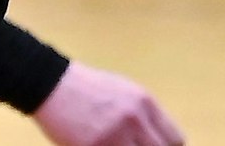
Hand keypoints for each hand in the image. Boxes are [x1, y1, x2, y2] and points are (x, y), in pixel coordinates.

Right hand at [32, 63, 183, 145]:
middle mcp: (134, 119)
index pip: (175, 140)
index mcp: (144, 103)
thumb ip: (144, 114)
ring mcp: (114, 136)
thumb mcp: (123, 91)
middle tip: (133, 145)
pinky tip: (99, 144)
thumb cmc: (86, 87)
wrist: (50, 84)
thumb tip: (159, 139)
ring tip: (115, 143)